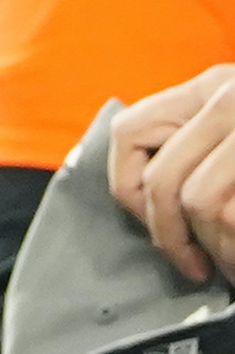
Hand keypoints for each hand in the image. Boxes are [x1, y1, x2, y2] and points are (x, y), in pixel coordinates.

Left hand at [111, 63, 234, 284]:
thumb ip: (197, 146)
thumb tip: (146, 206)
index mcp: (212, 85)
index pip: (129, 132)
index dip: (130, 187)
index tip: (153, 223)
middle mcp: (230, 95)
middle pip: (162, 178)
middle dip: (170, 235)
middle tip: (193, 267)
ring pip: (199, 201)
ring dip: (212, 247)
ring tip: (229, 268)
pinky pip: (231, 215)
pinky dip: (234, 250)